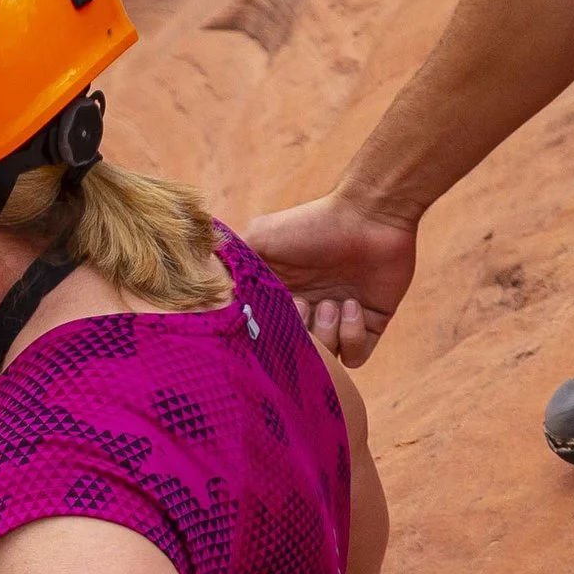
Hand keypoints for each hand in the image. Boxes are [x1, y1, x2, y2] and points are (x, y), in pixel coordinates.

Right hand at [240, 194, 416, 365]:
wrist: (369, 214)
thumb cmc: (312, 224)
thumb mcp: (260, 238)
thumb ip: (230, 265)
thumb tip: (204, 290)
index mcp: (281, 299)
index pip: (266, 336)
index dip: (267, 335)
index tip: (270, 315)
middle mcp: (308, 313)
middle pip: (293, 353)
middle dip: (298, 336)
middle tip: (305, 304)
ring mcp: (337, 321)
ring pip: (325, 359)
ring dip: (327, 333)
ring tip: (334, 302)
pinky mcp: (368, 325)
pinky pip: (355, 356)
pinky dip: (352, 337)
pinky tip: (353, 307)